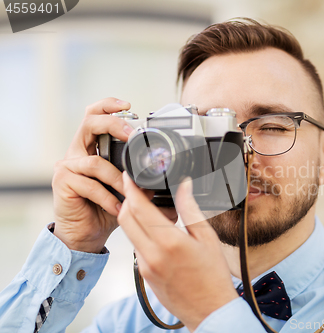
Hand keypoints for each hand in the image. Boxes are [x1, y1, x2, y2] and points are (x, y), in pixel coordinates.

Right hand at [52, 98, 132, 252]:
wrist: (87, 233)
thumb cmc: (106, 207)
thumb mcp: (127, 188)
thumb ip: (139, 176)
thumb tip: (165, 175)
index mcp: (92, 147)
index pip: (94, 115)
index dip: (108, 105)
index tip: (128, 105)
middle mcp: (77, 152)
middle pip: (89, 123)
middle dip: (113, 125)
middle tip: (131, 135)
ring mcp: (67, 166)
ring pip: (95, 161)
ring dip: (117, 179)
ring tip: (128, 194)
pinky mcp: (62, 182)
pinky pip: (89, 184)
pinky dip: (107, 197)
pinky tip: (116, 207)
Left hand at [118, 173, 238, 331]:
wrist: (209, 310)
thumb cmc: (213, 276)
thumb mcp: (207, 237)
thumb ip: (190, 209)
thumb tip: (184, 185)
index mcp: (169, 242)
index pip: (139, 208)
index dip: (131, 188)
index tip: (129, 176)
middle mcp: (152, 254)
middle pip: (125, 218)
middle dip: (127, 199)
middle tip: (136, 188)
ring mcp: (145, 267)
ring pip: (129, 233)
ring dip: (132, 217)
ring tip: (148, 208)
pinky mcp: (144, 275)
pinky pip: (136, 248)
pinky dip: (140, 234)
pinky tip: (155, 232)